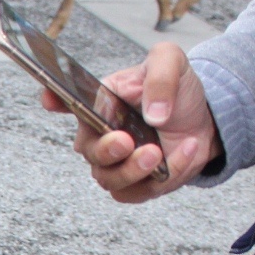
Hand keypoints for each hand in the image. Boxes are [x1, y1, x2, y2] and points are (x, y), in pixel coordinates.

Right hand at [40, 42, 218, 203]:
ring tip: (157, 153)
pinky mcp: (138, 184)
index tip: (51, 99)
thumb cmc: (177, 88)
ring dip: (133, 170)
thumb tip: (153, 115)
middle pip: (89, 152)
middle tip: (126, 141)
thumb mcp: (171, 62)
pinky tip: (186, 150)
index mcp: (100, 103)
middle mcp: (101, 135)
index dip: (53, 99)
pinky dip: (165, 176)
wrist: (204, 117)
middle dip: (106, 151)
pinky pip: (140, 192)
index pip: (67, 101)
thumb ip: (160, 78)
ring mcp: (117, 163)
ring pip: (109, 180)